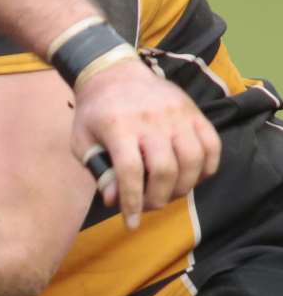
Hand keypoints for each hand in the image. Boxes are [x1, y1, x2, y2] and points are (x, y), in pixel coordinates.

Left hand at [72, 57, 220, 228]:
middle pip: (165, 169)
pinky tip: (190, 177)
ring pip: (192, 160)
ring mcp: (176, 114)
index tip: (131, 222)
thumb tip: (114, 200)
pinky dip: (206, 168)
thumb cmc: (95, 113)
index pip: (130, 171)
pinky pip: (212, 145)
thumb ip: (98, 170)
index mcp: (118, 126)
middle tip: (149, 205)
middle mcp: (150, 119)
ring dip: (183, 186)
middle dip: (158, 198)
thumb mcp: (83, 141)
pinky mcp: (194, 111)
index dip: (132, 201)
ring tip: (168, 192)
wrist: (113, 73)